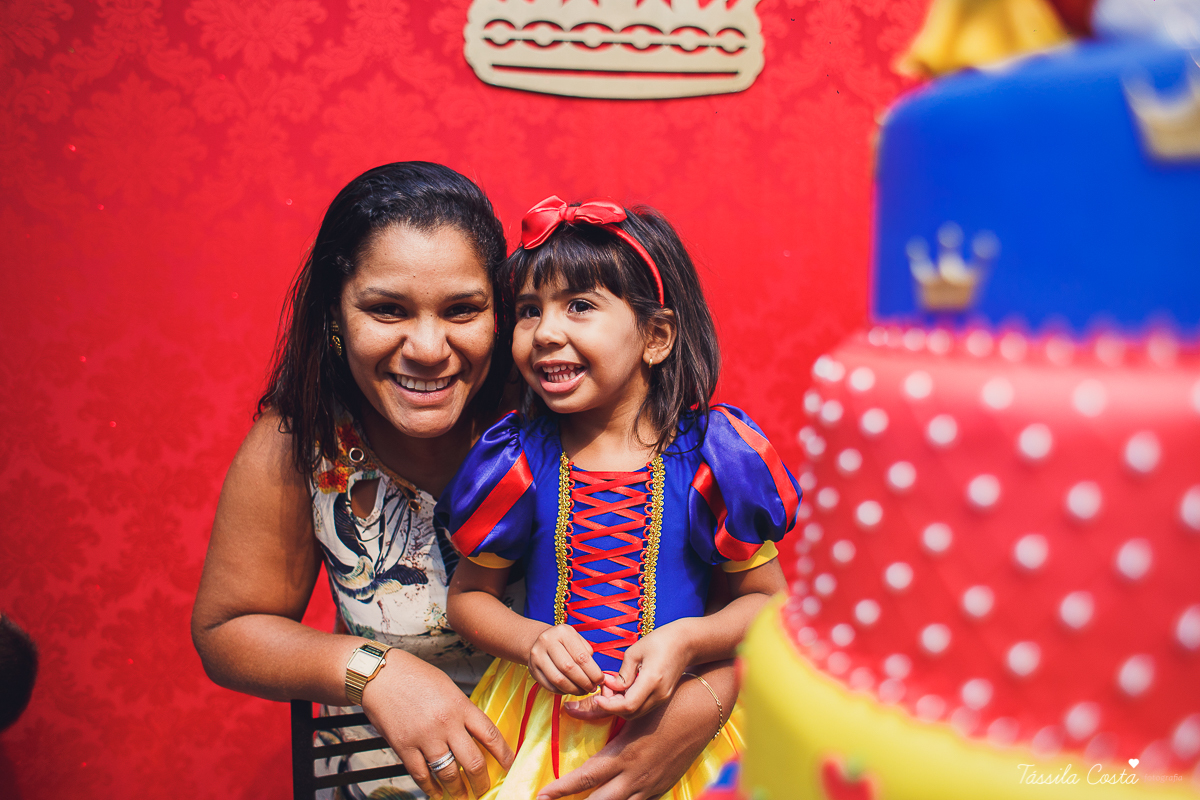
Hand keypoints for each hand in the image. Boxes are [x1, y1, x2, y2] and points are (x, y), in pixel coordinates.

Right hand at [361, 650, 513, 799]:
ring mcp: (425, 737)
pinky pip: (422, 775)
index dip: (504, 754)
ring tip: (462, 795)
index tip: (510, 765)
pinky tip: (437, 793)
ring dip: (458, 789)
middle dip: (481, 781)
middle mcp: (446, 724)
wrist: (380, 675)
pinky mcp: (404, 747)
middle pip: (473, 761)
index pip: (490, 735)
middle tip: (484, 789)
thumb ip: (461, 710)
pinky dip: (431, 788)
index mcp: (460, 706)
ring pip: (449, 774)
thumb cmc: (414, 675)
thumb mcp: (447, 687)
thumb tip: (474, 733)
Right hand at [527, 624, 603, 694]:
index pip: (581, 656)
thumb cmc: (564, 642)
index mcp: (563, 632)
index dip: (593, 672)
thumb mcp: (577, 639)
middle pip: (569, 668)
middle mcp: (547, 641)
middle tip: (592, 688)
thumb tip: (596, 675)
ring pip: (558, 679)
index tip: (600, 680)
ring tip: (583, 691)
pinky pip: (549, 686)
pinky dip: (562, 691)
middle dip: (584, 682)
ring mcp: (537, 656)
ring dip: (574, 689)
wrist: (540, 641)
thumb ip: (587, 653)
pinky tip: (570, 690)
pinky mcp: (532, 669)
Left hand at [539, 662, 734, 799]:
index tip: (542, 794)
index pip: (584, 778)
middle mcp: (634, 776)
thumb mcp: (631, 709)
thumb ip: (599, 712)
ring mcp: (650, 785)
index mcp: (623, 755)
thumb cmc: (666, 704)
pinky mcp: (662, 786)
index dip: (561, 789)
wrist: (704, 711)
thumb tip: (570, 710)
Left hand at [591, 622, 693, 718]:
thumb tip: (611, 686)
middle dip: (612, 705)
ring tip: (613, 687)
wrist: (686, 642)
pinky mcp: (663, 697)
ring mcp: (662, 698)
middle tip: (605, 688)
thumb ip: (622, 673)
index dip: (609, 705)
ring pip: (636, 712)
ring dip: (620, 705)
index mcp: (652, 680)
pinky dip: (629, 703)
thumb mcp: (635, 651)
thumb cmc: (660, 641)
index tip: (597, 697)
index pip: (627, 705)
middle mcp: (659, 694)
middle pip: (630, 713)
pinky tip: (624, 689)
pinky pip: (642, 707)